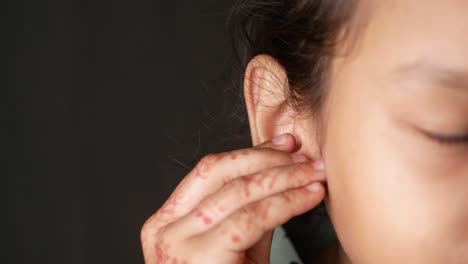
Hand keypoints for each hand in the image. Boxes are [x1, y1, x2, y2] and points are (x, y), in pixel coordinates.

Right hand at [141, 133, 325, 263]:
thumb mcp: (233, 246)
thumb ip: (248, 211)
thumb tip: (282, 171)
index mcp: (167, 220)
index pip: (211, 170)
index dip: (252, 152)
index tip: (286, 145)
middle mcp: (165, 228)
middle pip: (222, 173)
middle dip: (269, 160)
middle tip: (306, 158)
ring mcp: (177, 243)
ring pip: (239, 192)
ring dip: (283, 177)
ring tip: (314, 174)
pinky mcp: (198, 258)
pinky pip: (251, 219)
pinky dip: (285, 202)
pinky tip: (308, 195)